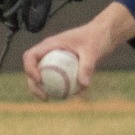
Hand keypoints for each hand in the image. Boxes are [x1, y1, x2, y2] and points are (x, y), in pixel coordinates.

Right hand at [20, 3, 134, 99]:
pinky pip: (55, 78)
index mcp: (50, 44)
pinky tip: (66, 97)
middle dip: (33, 84)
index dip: (30, 69)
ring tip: (49, 99)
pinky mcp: (61, 65)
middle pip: (32, 69)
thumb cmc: (96, 38)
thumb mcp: (92, 51)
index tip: (40, 80)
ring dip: (42, 88)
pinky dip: (57, 87)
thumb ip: (87, 66)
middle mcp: (48, 51)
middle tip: (45, 97)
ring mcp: (54, 59)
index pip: (30, 56)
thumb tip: (83, 85)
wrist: (104, 35)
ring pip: (42, 75)